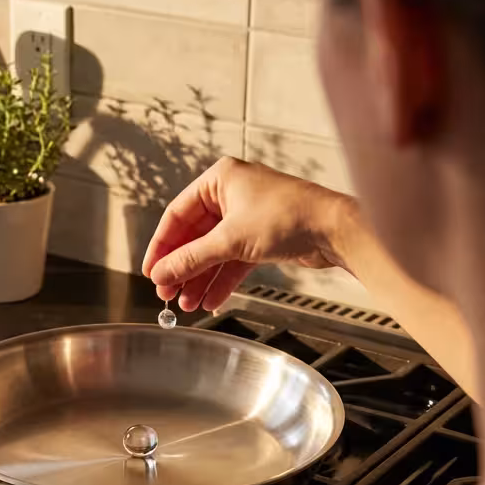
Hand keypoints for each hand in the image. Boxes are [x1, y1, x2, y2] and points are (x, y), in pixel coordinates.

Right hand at [142, 157, 347, 310]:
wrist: (334, 229)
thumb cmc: (287, 216)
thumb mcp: (230, 240)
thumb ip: (191, 259)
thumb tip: (161, 273)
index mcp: (219, 179)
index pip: (177, 214)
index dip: (161, 246)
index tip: (151, 271)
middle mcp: (232, 194)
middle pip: (194, 235)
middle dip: (182, 267)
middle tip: (167, 293)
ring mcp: (248, 216)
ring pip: (214, 251)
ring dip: (200, 278)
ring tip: (187, 305)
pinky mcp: (263, 236)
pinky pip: (234, 260)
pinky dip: (222, 280)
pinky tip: (210, 301)